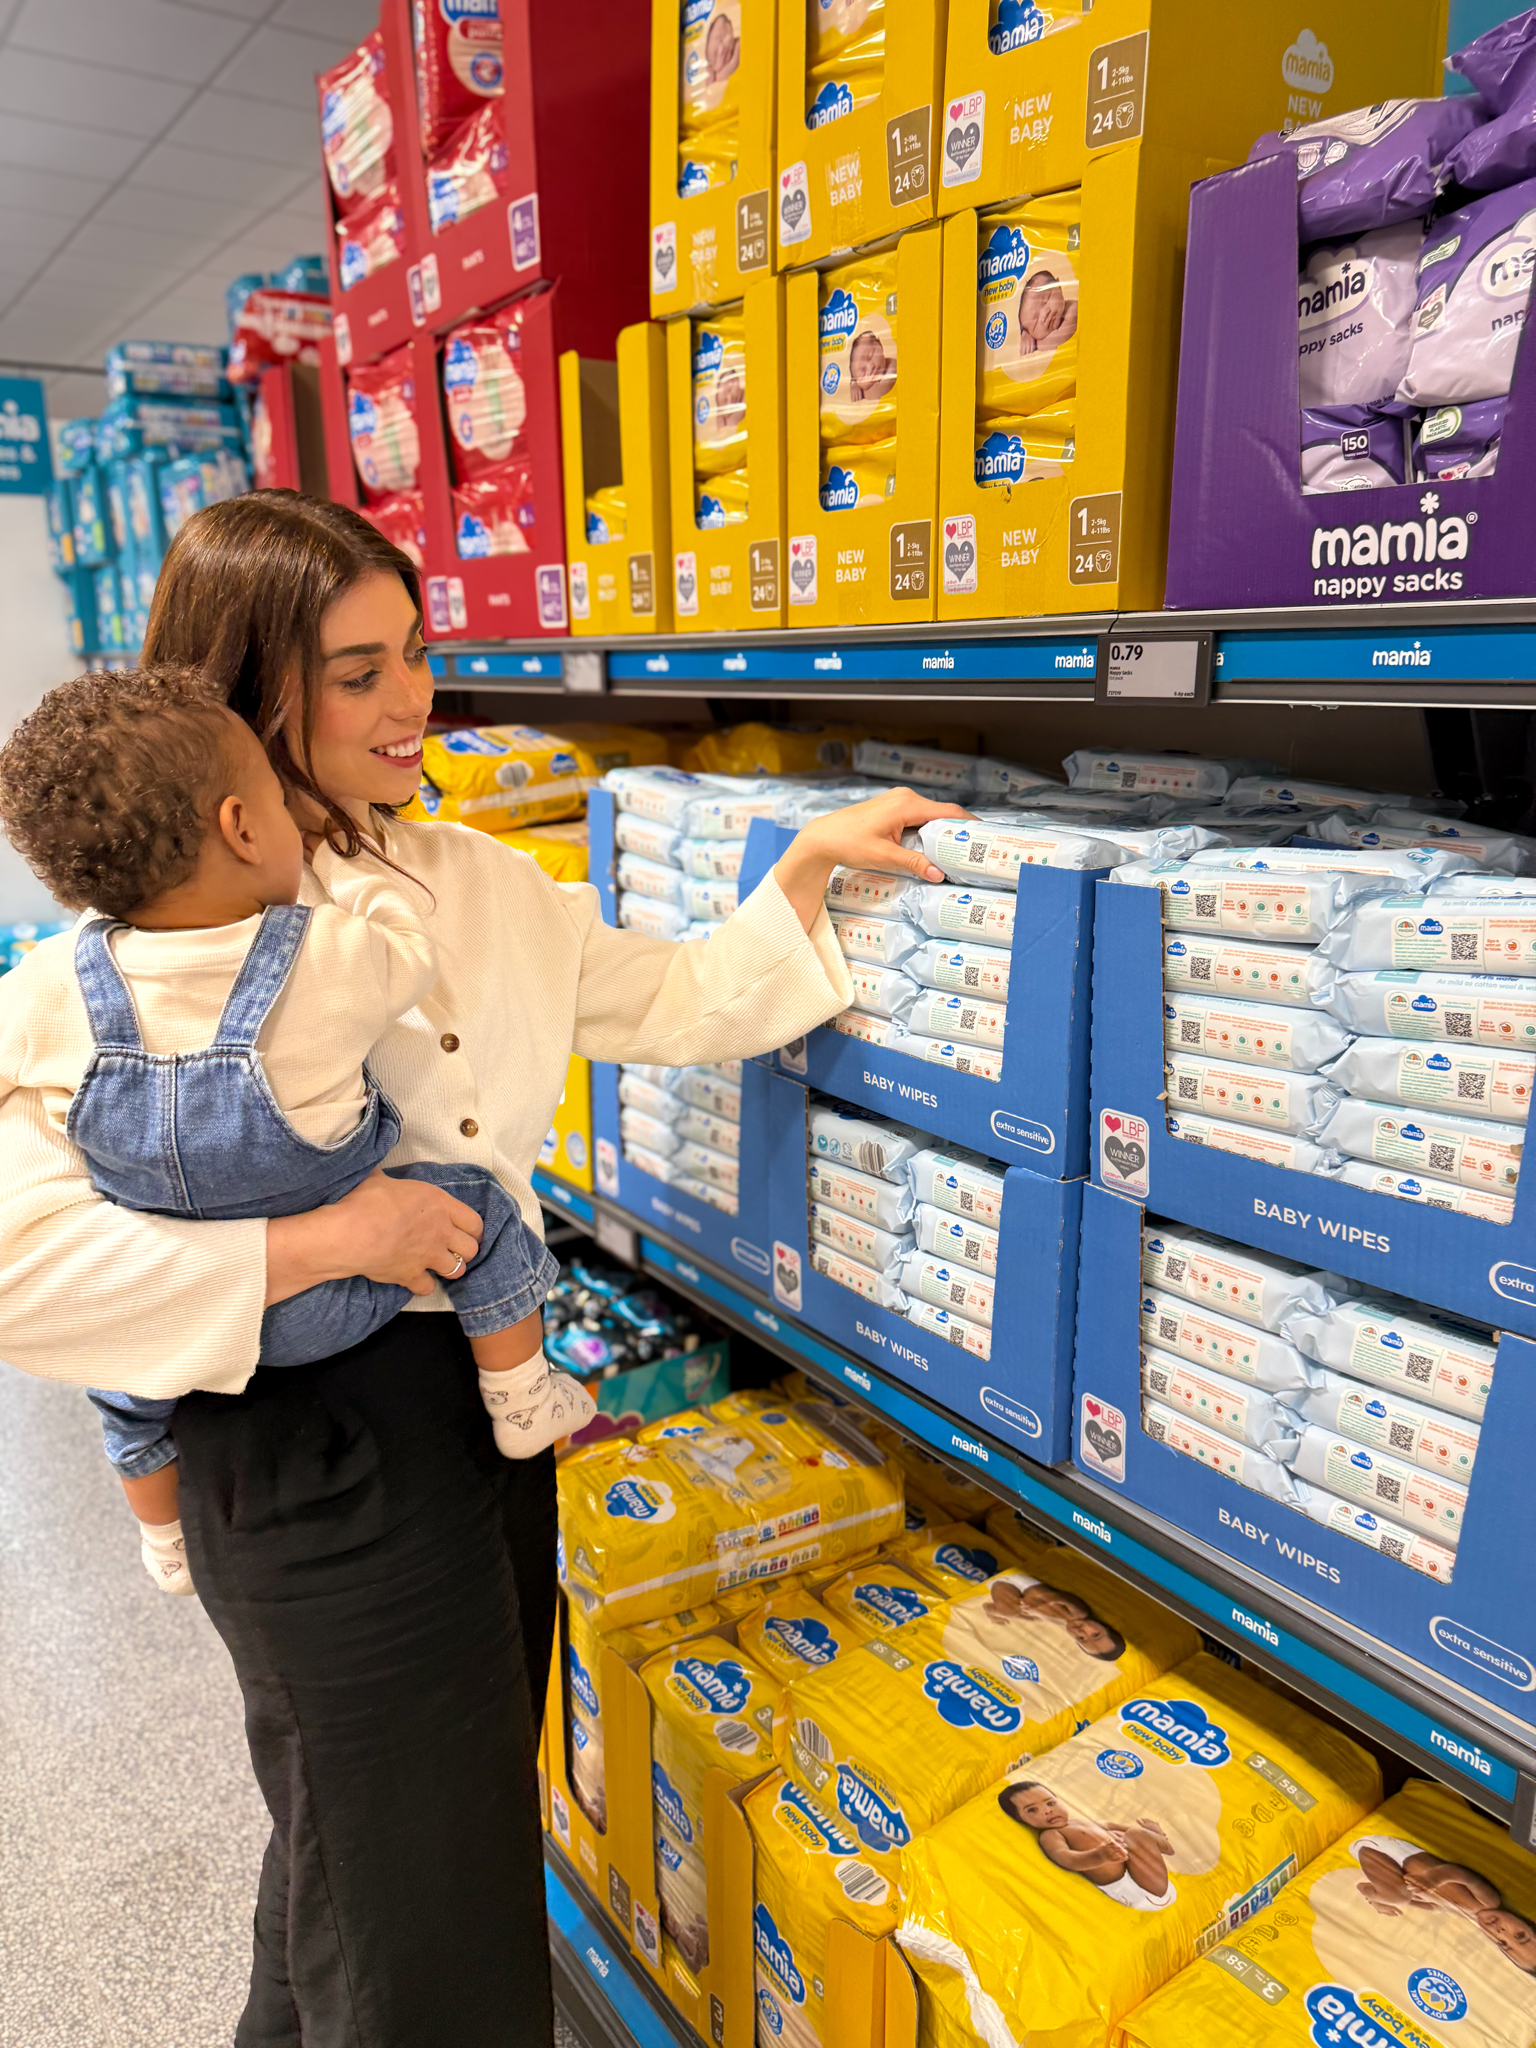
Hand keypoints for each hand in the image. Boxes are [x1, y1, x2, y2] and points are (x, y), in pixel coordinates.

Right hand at [265, 1169, 483, 1305]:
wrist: (349, 1232)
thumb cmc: (366, 1199)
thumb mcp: (380, 1178)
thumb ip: (387, 1177)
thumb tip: (374, 1167)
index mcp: (440, 1204)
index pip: (475, 1222)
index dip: (472, 1228)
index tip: (465, 1230)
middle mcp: (441, 1231)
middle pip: (471, 1249)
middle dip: (464, 1250)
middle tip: (451, 1248)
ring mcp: (428, 1256)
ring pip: (457, 1270)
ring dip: (449, 1268)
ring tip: (438, 1264)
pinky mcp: (411, 1276)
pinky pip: (428, 1288)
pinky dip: (423, 1285)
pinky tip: (416, 1279)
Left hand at [773, 787, 971, 933]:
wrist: (823, 837)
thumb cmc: (849, 843)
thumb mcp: (884, 857)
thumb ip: (914, 863)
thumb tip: (939, 875)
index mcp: (907, 804)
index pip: (949, 812)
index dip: (970, 824)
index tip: (985, 837)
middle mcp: (905, 797)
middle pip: (942, 813)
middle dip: (958, 831)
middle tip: (973, 850)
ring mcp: (898, 800)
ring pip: (930, 815)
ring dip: (942, 832)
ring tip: (956, 852)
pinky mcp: (892, 807)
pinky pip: (918, 817)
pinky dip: (927, 830)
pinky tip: (932, 847)